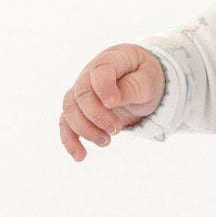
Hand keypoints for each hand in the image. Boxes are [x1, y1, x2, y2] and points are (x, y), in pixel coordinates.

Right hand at [60, 44, 166, 160]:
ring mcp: (81, 90)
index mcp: (111, 59)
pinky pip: (66, 123)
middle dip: (97, 115)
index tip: (113, 104)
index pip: (100, 70)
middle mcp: (90, 73)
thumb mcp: (149, 80)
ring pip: (70, 109)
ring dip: (85, 129)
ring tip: (106, 142)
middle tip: (116, 129)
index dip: (103, 88)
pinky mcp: (79, 109)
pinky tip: (80, 156)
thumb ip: (133, 87)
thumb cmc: (146, 77)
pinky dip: (70, 140)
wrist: (141, 82)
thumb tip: (112, 101)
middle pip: (81, 94)